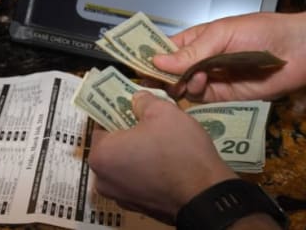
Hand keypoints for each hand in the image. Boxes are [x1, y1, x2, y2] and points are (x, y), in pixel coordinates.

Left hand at [88, 91, 236, 224]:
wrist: (206, 196)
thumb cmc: (179, 152)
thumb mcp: (163, 112)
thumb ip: (143, 101)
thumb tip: (137, 99)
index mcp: (100, 155)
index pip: (101, 124)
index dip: (119, 111)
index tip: (134, 107)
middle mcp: (102, 179)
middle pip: (113, 145)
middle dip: (129, 133)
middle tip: (151, 123)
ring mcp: (120, 196)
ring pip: (125, 163)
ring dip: (139, 152)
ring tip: (162, 141)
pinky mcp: (138, 207)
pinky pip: (137, 180)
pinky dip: (147, 170)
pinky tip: (166, 162)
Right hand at [153, 12, 305, 101]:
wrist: (297, 51)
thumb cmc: (258, 32)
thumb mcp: (221, 34)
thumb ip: (190, 52)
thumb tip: (156, 61)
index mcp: (195, 40)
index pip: (165, 49)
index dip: (149, 55)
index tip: (134, 64)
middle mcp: (198, 61)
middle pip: (168, 71)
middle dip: (158, 76)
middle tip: (149, 82)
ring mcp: (208, 79)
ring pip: (180, 86)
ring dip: (177, 84)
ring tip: (184, 80)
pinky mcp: (220, 96)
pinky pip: (198, 97)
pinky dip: (193, 92)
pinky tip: (198, 84)